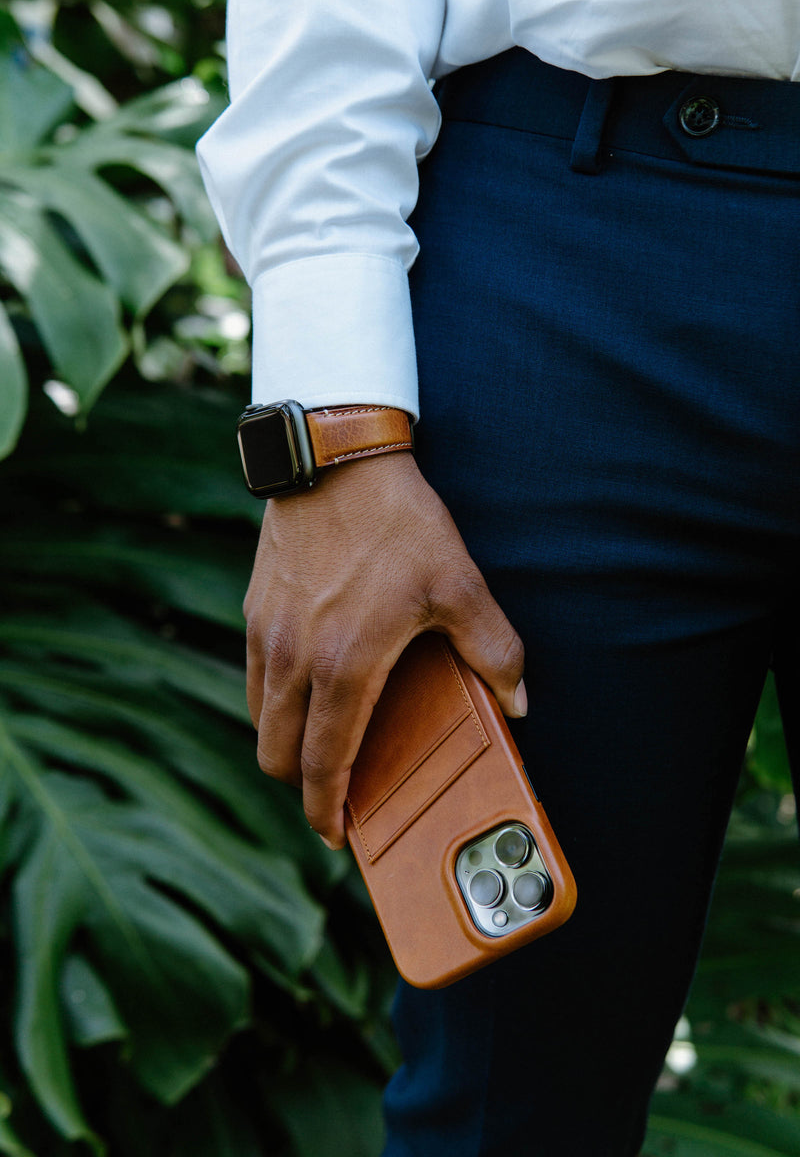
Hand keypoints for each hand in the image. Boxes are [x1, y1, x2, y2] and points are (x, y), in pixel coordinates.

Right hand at [244, 451, 525, 847]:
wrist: (335, 459)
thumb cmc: (398, 522)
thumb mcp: (461, 584)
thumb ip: (494, 649)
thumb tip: (520, 700)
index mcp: (344, 665)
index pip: (323, 762)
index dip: (326, 810)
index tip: (335, 835)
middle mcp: (293, 658)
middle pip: (276, 754)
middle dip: (301, 786)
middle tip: (333, 793)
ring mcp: (266, 633)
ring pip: (260, 718)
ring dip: (285, 743)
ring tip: (321, 742)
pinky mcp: (254, 608)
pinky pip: (254, 677)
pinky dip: (274, 701)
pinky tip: (307, 685)